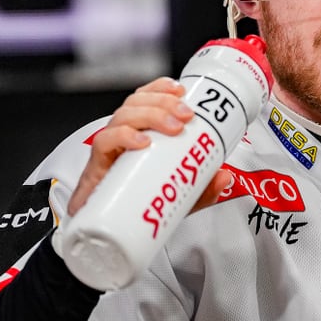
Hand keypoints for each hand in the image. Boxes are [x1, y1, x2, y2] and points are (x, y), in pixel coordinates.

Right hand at [67, 77, 233, 215]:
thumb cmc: (139, 203)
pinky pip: (104, 143)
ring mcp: (109, 150)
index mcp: (137, 133)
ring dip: (150, 115)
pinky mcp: (96, 167)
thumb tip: (224, 176)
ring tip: (173, 128)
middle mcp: (120, 136)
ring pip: (122, 116)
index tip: (181, 90)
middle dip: (162, 102)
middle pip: (136, 103)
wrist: (108, 232)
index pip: (143, 99)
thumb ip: (202, 188)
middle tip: (186, 116)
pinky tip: (142, 141)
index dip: (159, 88)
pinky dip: (123, 137)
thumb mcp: (178, 195)